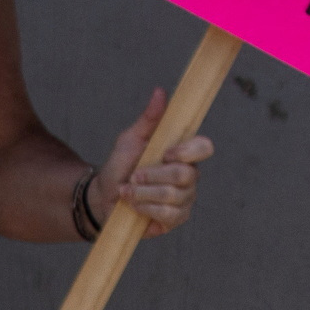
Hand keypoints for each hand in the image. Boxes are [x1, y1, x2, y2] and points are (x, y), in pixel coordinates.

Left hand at [92, 87, 213, 240]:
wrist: (104, 196)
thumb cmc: (120, 165)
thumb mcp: (130, 139)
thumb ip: (149, 118)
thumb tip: (161, 91)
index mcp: (183, 153)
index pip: (205, 147)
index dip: (188, 151)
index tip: (166, 153)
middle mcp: (190, 176)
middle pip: (185, 175)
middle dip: (152, 176)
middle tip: (134, 176)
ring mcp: (185, 199)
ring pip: (173, 196)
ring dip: (143, 194)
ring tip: (128, 192)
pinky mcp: (176, 219)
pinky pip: (168, 215)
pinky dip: (146, 209)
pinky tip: (134, 206)